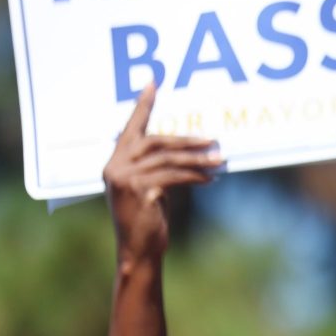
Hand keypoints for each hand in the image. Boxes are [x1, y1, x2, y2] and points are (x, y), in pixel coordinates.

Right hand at [102, 84, 221, 264]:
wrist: (138, 252)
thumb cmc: (147, 222)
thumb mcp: (150, 190)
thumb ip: (159, 168)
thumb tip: (192, 151)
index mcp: (115, 163)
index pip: (130, 128)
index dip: (143, 105)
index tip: (153, 83)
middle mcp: (115, 167)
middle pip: (155, 140)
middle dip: (186, 139)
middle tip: (213, 140)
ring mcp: (124, 179)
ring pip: (168, 159)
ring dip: (198, 159)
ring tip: (220, 161)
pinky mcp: (139, 191)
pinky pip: (174, 176)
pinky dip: (195, 175)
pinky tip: (211, 178)